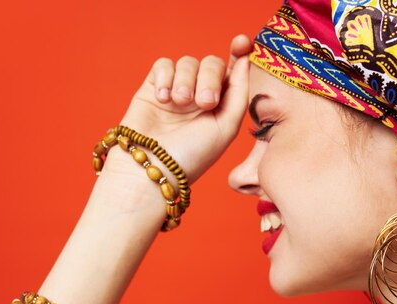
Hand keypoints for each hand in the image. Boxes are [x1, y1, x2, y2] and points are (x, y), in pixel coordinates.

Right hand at [102, 35, 252, 183]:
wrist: (152, 167)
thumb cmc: (192, 155)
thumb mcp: (226, 127)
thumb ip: (239, 93)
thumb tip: (244, 60)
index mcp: (221, 106)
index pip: (232, 72)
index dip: (238, 53)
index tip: (241, 42)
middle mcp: (200, 96)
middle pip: (212, 63)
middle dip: (210, 78)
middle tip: (204, 102)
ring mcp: (177, 91)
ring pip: (188, 62)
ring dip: (186, 81)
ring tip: (179, 104)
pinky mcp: (153, 88)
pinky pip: (164, 64)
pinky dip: (166, 77)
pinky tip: (163, 99)